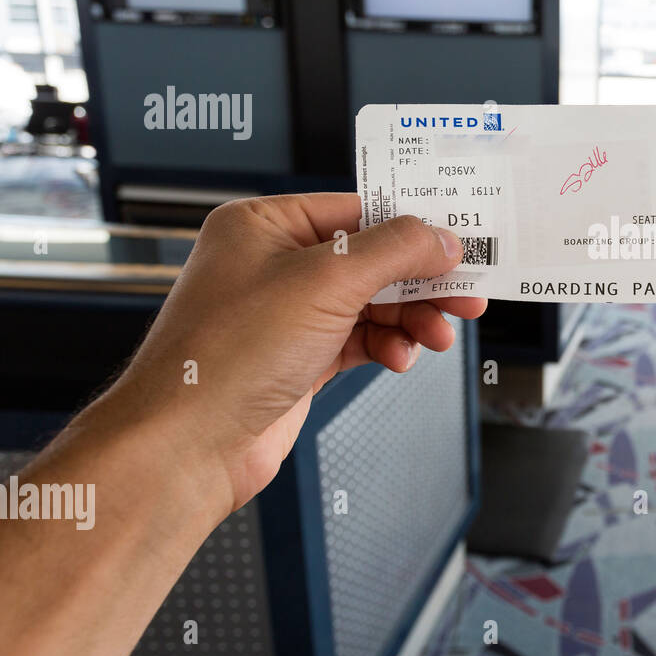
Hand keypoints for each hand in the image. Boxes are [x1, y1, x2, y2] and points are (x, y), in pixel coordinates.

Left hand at [101, 192, 484, 516]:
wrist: (189, 445)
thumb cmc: (226, 356)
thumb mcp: (325, 282)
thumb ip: (393, 251)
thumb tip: (440, 238)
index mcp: (263, 226)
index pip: (355, 210)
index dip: (410, 227)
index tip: (458, 240)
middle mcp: (272, 265)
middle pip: (371, 260)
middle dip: (420, 281)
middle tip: (466, 293)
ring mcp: (286, 315)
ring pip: (371, 304)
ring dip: (410, 319)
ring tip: (438, 336)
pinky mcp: (299, 359)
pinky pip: (360, 340)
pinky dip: (387, 346)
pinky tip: (401, 357)